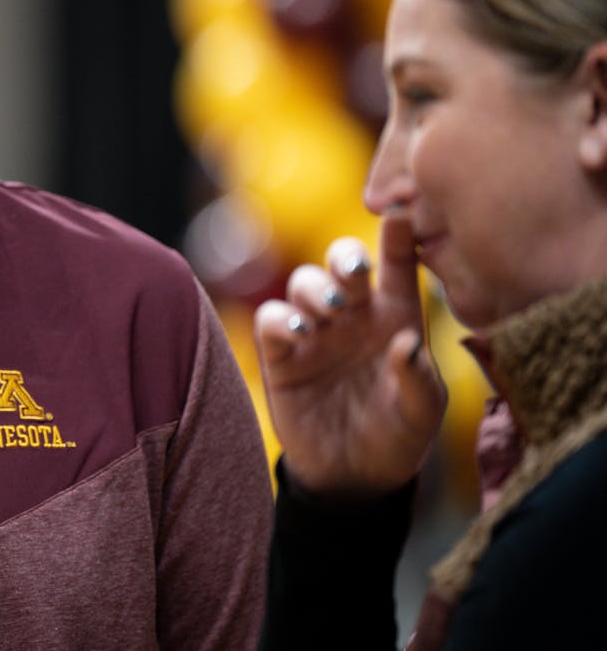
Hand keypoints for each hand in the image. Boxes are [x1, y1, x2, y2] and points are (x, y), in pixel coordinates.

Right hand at [253, 214, 446, 493]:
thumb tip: (406, 343)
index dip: (400, 238)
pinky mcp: (281, 355)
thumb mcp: (422, 412)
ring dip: (315, 289)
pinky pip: (272, 321)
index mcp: (395, 316)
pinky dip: (281, 320)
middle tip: (355, 270)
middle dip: (345, 257)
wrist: (354, 478)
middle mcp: (353, 316)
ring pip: (305, 285)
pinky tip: (299, 334)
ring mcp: (315, 332)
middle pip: (343, 265)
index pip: (398, 267)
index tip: (403, 214)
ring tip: (329, 311)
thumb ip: (418, 378)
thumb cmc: (398, 436)